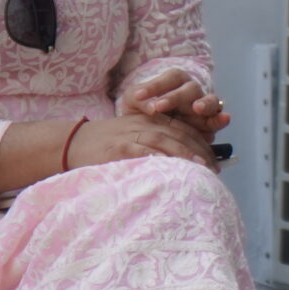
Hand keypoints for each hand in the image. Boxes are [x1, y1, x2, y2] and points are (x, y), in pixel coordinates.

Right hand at [67, 113, 216, 172]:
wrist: (73, 142)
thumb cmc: (106, 145)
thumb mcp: (133, 137)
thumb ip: (155, 143)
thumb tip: (183, 162)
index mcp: (152, 120)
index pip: (183, 130)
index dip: (201, 145)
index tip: (215, 162)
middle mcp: (146, 124)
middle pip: (180, 134)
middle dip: (200, 151)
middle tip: (214, 169)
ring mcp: (132, 134)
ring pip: (165, 140)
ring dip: (185, 154)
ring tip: (200, 168)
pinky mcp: (119, 147)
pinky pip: (142, 151)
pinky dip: (158, 158)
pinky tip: (170, 167)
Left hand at [121, 69, 231, 138]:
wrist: (152, 131)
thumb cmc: (144, 110)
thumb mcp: (134, 103)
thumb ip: (138, 101)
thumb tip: (149, 107)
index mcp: (176, 82)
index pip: (171, 77)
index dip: (156, 85)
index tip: (138, 96)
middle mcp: (193, 92)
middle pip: (191, 88)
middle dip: (175, 97)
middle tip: (159, 106)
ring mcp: (204, 106)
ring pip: (210, 100)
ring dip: (205, 104)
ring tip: (197, 108)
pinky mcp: (210, 123)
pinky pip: (218, 119)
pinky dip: (221, 119)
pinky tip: (224, 119)